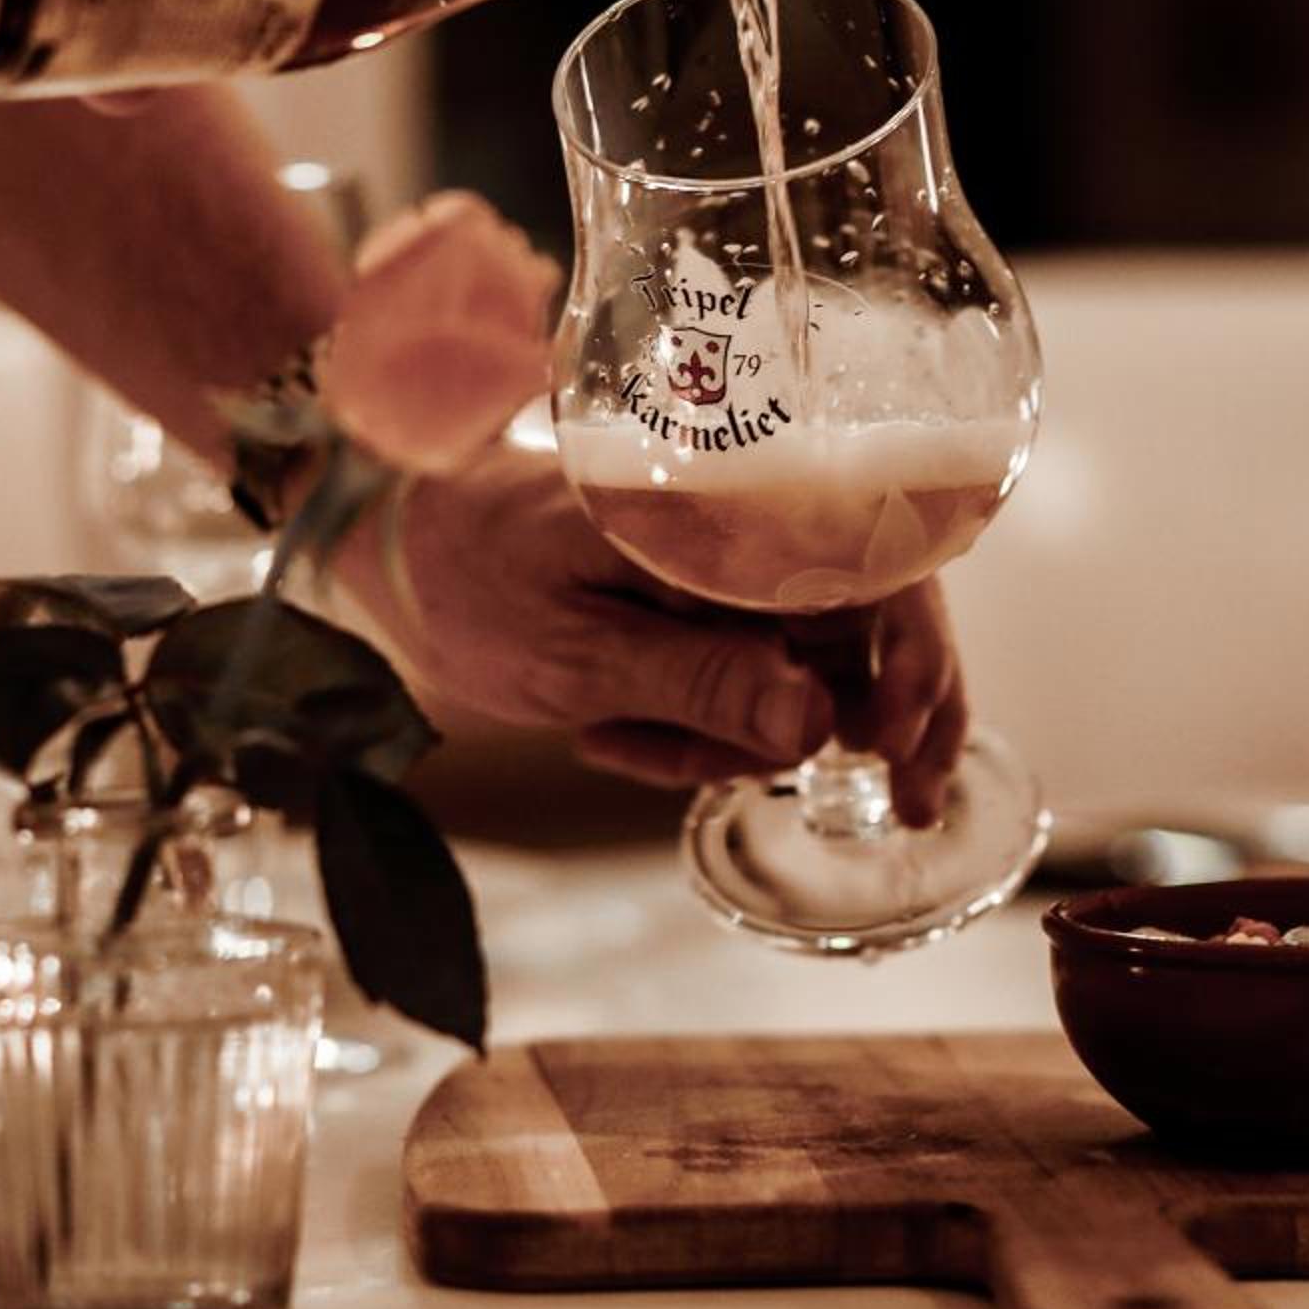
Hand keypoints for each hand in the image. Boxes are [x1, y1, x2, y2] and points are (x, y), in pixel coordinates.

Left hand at [330, 441, 967, 824]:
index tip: (900, 742)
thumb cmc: (467, 576)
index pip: (872, 562)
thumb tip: (816, 723)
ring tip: (622, 746)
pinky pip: (752, 679)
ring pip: (816, 666)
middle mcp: (746, 520)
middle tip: (909, 804)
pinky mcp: (707, 600)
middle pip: (875, 618)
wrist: (393, 544)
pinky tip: (614, 736)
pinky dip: (701, 733)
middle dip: (885, 716)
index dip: (915, 654)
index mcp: (722, 503)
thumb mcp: (575, 650)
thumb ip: (697, 680)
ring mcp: (731, 563)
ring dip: (749, 738)